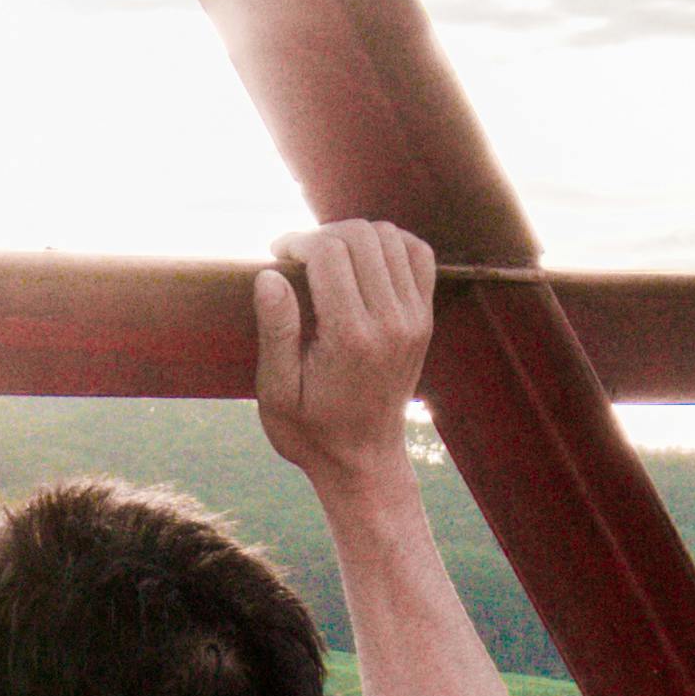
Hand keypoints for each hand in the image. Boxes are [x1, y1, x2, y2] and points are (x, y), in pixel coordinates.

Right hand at [255, 218, 439, 485]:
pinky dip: (392, 244)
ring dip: (354, 236)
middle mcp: (391, 322)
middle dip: (322, 235)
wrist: (364, 460)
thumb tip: (269, 274)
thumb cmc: (310, 430)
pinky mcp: (425, 318)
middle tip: (298, 256)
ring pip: (390, 238)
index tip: (277, 256)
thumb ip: (275, 332)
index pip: (329, 253)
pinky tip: (365, 259)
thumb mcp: (276, 392)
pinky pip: (419, 255)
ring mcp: (414, 318)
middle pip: (361, 237)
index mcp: (350, 337)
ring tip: (328, 258)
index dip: (297, 242)